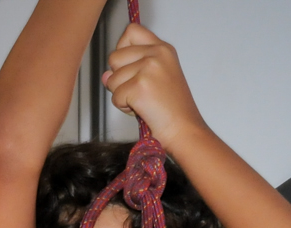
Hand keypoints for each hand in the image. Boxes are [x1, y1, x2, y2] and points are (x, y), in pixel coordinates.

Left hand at [102, 24, 205, 151]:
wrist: (184, 132)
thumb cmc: (173, 112)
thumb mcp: (156, 80)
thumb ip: (131, 70)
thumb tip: (105, 76)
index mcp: (163, 49)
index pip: (131, 32)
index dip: (122, 48)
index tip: (129, 66)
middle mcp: (156, 53)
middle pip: (114, 57)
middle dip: (119, 78)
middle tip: (139, 92)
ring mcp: (148, 69)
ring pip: (112, 79)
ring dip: (122, 96)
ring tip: (143, 103)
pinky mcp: (139, 86)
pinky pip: (115, 97)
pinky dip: (124, 109)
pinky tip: (142, 111)